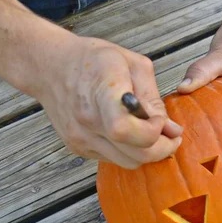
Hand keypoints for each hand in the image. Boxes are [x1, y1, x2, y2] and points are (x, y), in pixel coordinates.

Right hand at [35, 37, 182, 168]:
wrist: (49, 67)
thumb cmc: (92, 60)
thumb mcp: (132, 64)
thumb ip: (154, 99)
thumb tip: (172, 130)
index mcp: (102, 92)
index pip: (126, 130)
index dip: (153, 132)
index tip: (162, 122)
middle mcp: (88, 120)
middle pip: (136, 155)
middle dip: (162, 149)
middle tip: (171, 136)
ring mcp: (80, 138)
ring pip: (128, 163)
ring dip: (146, 152)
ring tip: (149, 131)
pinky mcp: (78, 148)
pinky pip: (114, 159)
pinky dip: (128, 150)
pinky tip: (128, 131)